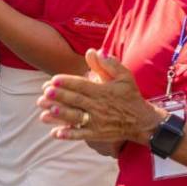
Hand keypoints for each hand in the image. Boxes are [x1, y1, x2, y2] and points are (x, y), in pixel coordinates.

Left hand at [36, 50, 163, 144]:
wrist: (141, 121)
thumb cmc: (130, 95)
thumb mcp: (124, 76)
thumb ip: (109, 63)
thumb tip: (94, 51)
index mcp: (103, 91)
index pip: (82, 85)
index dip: (68, 82)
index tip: (53, 80)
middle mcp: (98, 106)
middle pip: (76, 101)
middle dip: (60, 97)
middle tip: (45, 93)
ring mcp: (97, 121)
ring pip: (76, 117)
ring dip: (60, 115)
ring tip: (45, 112)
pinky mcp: (97, 134)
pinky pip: (81, 134)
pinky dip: (69, 134)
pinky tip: (55, 133)